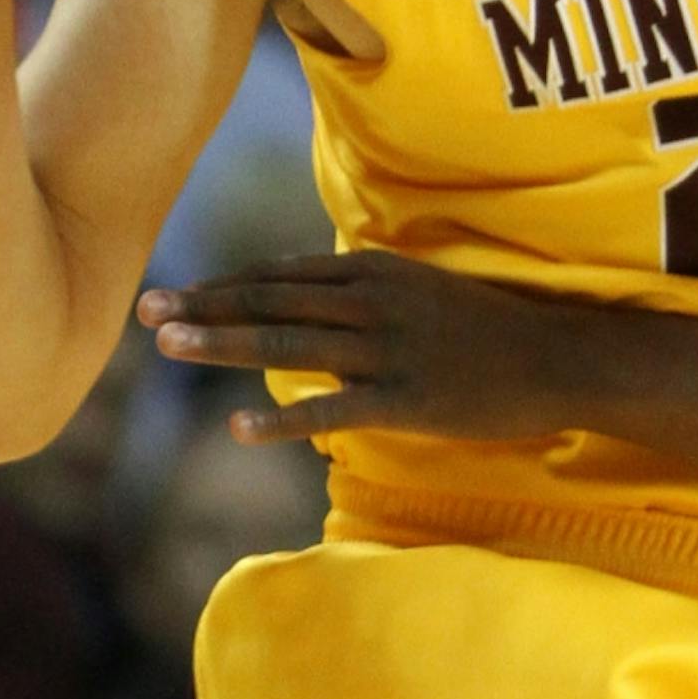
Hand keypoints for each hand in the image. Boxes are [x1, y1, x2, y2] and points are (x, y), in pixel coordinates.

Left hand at [138, 251, 580, 442]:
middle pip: (271, 301)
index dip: (220, 285)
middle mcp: (372, 300)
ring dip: (223, 342)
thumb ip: (360, 293)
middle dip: (204, 306)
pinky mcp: (405, 397)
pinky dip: (284, 417)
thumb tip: (303, 300)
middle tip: (143, 311)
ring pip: (289, 341)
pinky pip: (333, 407)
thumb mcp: (418, 290)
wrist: (554, 357)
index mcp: (372, 271)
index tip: (169, 293)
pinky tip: (240, 427)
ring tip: (169, 345)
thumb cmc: (485, 328)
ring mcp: (388, 348)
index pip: (278, 275)